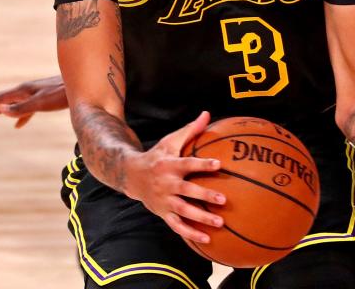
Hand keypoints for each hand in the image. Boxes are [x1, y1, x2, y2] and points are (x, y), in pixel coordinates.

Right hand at [0, 76, 67, 127]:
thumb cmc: (62, 95)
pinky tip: (18, 125)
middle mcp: (26, 90)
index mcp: (23, 91)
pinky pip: (25, 108)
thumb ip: (21, 108)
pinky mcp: (44, 98)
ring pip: (13, 103)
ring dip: (0, 110)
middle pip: (2, 99)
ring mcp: (35, 94)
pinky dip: (18, 116)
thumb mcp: (40, 103)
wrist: (81, 85)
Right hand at [131, 111, 226, 243]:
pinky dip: (190, 234)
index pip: (187, 164)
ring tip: (220, 223)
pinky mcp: (163, 213)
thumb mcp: (170, 141)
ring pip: (183, 212)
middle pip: (186, 191)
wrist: (131, 176)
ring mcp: (164, 201)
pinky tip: (207, 239)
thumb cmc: (158, 156)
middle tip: (223, 199)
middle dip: (204, 195)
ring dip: (201, 218)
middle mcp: (166, 184)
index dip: (202, 164)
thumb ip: (190, 130)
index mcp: (169, 165)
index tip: (218, 164)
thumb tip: (207, 113)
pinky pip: (177, 226)